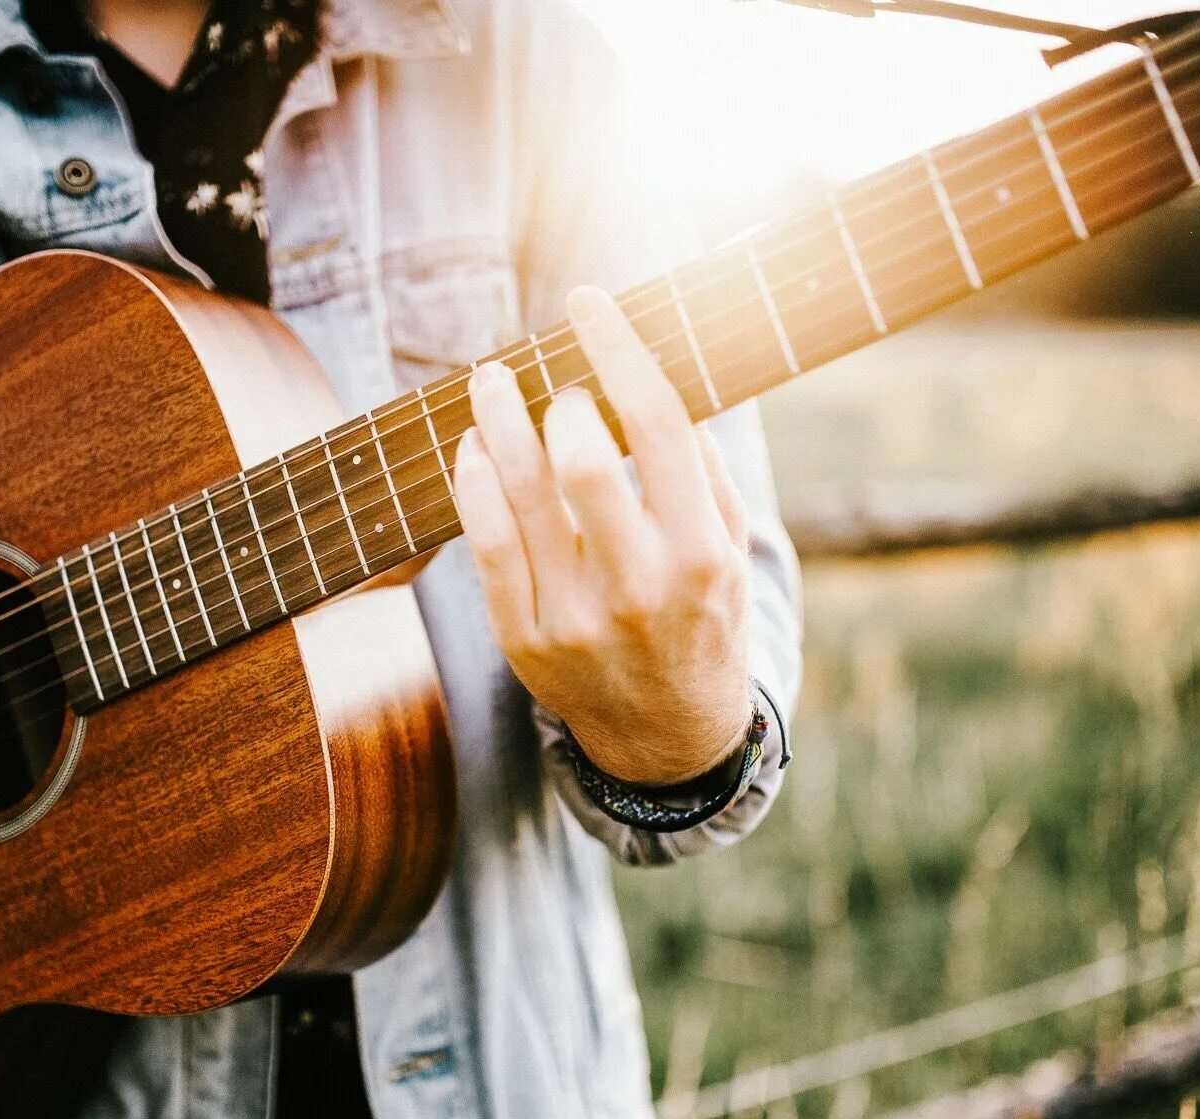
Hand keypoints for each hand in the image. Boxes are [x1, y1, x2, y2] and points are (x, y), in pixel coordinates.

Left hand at [452, 285, 752, 786]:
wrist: (670, 736)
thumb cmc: (699, 618)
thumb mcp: (728, 548)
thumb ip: (701, 467)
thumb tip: (652, 369)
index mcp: (701, 551)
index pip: (656, 424)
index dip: (617, 349)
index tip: (588, 302)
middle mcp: (639, 586)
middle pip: (581, 460)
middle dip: (557, 401)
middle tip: (552, 386)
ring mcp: (575, 618)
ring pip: (520, 496)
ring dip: (496, 424)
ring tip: (488, 385)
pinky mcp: (524, 641)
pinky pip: (483, 546)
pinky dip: (472, 483)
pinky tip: (471, 449)